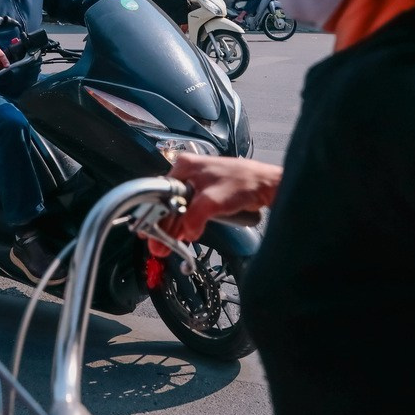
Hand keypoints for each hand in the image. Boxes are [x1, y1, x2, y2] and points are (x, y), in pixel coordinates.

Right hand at [148, 154, 282, 256]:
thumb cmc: (244, 182)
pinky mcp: (207, 194)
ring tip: (165, 247)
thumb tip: (186, 231)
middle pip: (168, 203)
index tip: (148, 231)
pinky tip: (181, 236)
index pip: (162, 193)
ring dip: (173, 228)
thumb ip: (195, 216)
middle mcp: (189, 173)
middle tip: (157, 245)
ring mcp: (198, 184)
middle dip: (163, 226)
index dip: (154, 214)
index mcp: (185, 167)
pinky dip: (185, 224)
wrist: (266, 185)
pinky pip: (190, 211)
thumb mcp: (214, 200)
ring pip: (179, 208)